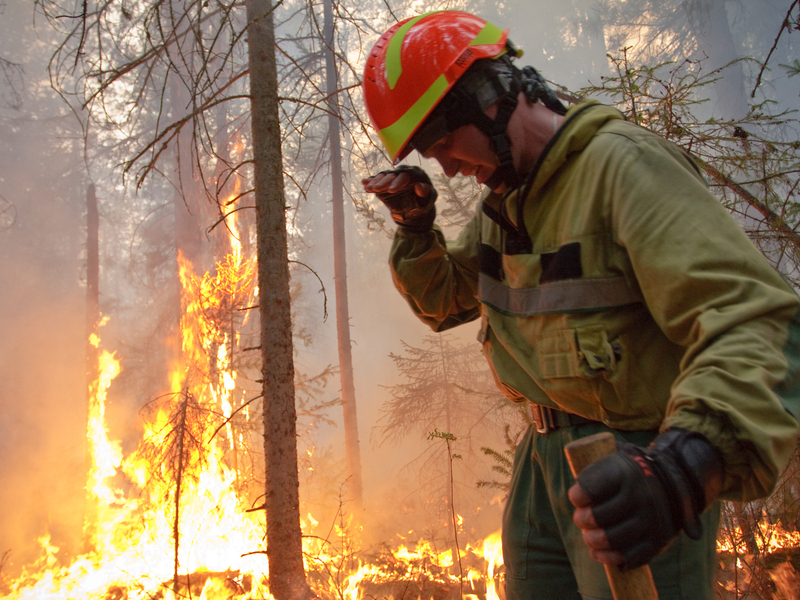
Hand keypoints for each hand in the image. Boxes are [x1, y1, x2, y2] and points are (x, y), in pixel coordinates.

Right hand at [362, 166, 436, 231]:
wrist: (414, 210)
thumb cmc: (424, 203)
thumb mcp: (428, 200)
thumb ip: (426, 193)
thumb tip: (420, 186)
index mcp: (416, 174)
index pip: (406, 176)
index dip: (398, 182)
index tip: (391, 190)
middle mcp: (403, 173)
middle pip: (393, 174)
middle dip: (384, 181)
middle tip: (376, 189)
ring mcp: (393, 177)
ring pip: (384, 176)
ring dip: (375, 182)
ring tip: (368, 188)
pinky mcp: (385, 183)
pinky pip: (378, 181)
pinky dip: (371, 182)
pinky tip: (364, 183)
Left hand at [568, 429, 723, 570]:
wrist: (672, 478)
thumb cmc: (629, 470)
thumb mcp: (615, 457)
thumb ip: (594, 470)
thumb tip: (577, 496)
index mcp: (625, 472)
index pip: (591, 488)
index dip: (578, 496)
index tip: (576, 497)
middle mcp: (640, 495)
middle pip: (598, 517)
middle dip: (583, 520)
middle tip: (580, 518)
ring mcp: (651, 519)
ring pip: (612, 538)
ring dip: (593, 540)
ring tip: (589, 536)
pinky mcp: (658, 539)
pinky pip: (631, 556)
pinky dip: (610, 558)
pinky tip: (598, 553)